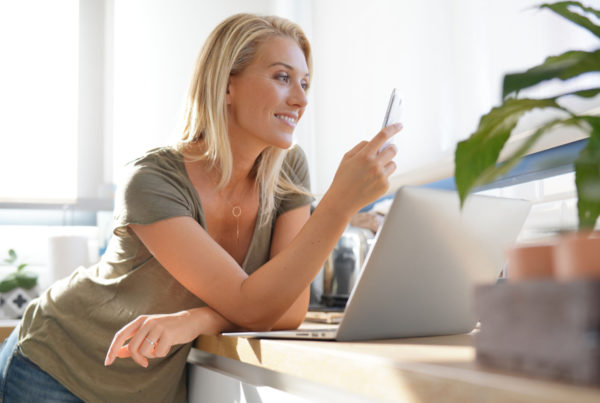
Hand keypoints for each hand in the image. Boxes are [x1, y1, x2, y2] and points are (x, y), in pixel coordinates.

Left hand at [104, 307, 231, 367]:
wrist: (191, 321)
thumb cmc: (169, 328)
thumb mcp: (149, 332)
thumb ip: (134, 341)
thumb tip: (118, 353)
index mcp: (140, 320)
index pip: (120, 335)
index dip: (112, 349)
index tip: (108, 362)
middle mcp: (147, 322)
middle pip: (132, 347)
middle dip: (137, 359)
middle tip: (144, 363)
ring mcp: (158, 326)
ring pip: (144, 351)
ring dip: (152, 355)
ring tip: (159, 348)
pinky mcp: (168, 333)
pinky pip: (158, 353)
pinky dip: (162, 354)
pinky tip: (168, 346)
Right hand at [326, 123, 400, 214]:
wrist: (342, 201)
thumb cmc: (343, 178)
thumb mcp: (347, 158)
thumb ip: (362, 147)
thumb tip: (376, 142)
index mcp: (364, 155)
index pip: (383, 136)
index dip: (393, 128)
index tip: (399, 125)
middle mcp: (375, 165)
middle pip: (393, 149)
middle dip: (390, 148)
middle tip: (385, 151)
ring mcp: (381, 176)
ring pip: (393, 163)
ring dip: (386, 164)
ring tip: (373, 172)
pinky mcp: (385, 186)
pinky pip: (389, 176)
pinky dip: (382, 177)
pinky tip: (371, 182)